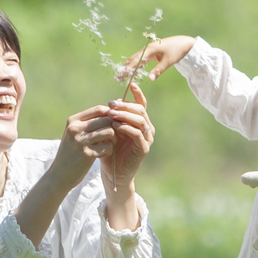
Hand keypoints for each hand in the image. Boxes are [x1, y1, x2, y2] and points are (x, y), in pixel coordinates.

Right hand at [56, 100, 124, 179]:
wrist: (59, 175)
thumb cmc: (71, 153)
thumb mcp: (75, 134)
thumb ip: (89, 123)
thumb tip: (112, 111)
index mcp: (73, 121)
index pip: (98, 109)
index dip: (111, 115)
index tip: (114, 125)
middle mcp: (75, 128)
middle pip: (106, 119)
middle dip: (114, 128)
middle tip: (112, 138)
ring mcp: (80, 141)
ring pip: (110, 131)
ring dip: (113, 140)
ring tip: (107, 146)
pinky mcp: (87, 154)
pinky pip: (108, 146)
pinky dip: (109, 151)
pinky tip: (101, 155)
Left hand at [100, 82, 154, 197]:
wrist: (112, 173)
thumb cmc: (110, 150)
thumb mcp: (110, 130)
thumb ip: (113, 118)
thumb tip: (113, 102)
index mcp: (139, 122)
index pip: (141, 104)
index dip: (138, 93)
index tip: (131, 84)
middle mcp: (147, 128)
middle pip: (140, 110)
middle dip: (125, 105)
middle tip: (111, 104)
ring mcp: (147, 139)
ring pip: (140, 120)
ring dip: (125, 115)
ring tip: (112, 114)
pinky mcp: (143, 149)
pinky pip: (138, 134)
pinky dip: (127, 128)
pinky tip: (116, 127)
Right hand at [125, 35, 196, 80]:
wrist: (185, 44)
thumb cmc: (177, 51)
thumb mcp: (168, 61)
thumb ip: (158, 70)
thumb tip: (150, 79)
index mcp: (150, 49)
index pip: (135, 60)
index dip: (127, 69)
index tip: (121, 76)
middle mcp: (147, 49)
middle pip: (133, 59)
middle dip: (124, 69)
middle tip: (117, 78)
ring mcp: (149, 50)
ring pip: (136, 59)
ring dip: (129, 67)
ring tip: (122, 76)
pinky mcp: (152, 53)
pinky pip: (141, 59)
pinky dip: (136, 66)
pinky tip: (133, 73)